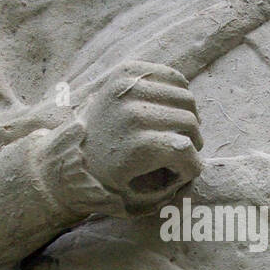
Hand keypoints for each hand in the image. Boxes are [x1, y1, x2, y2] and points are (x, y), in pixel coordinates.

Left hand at [79, 61, 202, 212]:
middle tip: (182, 150)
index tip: (185, 170)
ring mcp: (129, 88)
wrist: (72, 152)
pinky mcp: (127, 71)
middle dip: (193, 142)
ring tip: (175, 129)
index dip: (192, 165)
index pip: (188, 150)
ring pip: (187, 98)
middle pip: (190, 122)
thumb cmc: (108, 178)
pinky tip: (169, 108)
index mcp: (138, 145)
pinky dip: (178, 93)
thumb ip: (172, 187)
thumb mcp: (137, 197)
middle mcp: (134, 113)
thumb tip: (198, 165)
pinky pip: (173, 77)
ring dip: (188, 118)